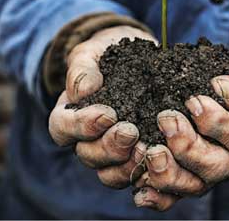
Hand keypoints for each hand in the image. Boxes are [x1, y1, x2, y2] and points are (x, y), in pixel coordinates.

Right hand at [48, 25, 155, 187]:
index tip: (107, 114)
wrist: (138, 58)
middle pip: (89, 155)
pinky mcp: (140, 157)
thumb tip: (84, 91)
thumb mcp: (91, 52)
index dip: (82, 126)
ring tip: (147, 149)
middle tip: (130, 132)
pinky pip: (140, 175)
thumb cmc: (108, 54)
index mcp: (70, 115)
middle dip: (109, 147)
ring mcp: (114, 153)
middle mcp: (89, 140)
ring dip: (128, 165)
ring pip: (112, 173)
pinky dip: (150, 173)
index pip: (63, 129)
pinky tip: (164, 160)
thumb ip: (82, 69)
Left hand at [133, 49, 228, 210]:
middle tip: (167, 119)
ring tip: (149, 150)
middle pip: (217, 168)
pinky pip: (173, 195)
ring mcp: (215, 174)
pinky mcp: (191, 176)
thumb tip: (220, 90)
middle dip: (189, 148)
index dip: (220, 125)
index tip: (195, 102)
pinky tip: (140, 189)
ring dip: (169, 172)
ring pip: (194, 186)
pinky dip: (156, 195)